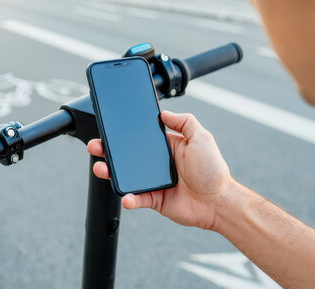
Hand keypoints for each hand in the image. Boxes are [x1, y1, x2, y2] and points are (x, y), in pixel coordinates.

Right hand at [87, 111, 233, 230]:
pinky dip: (129, 198)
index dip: (125, 133)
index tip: (110, 128)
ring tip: (101, 168)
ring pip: (127, 176)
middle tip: (95, 146)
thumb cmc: (214, 170)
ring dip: (111, 173)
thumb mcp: (202, 137)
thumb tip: (163, 112)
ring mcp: (155, 182)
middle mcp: (158, 163)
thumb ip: (184, 121)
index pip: (141, 137)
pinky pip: (137, 198)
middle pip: (128, 156)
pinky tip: (126, 196)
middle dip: (109, 151)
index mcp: (167, 146)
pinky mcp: (155, 200)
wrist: (219, 202)